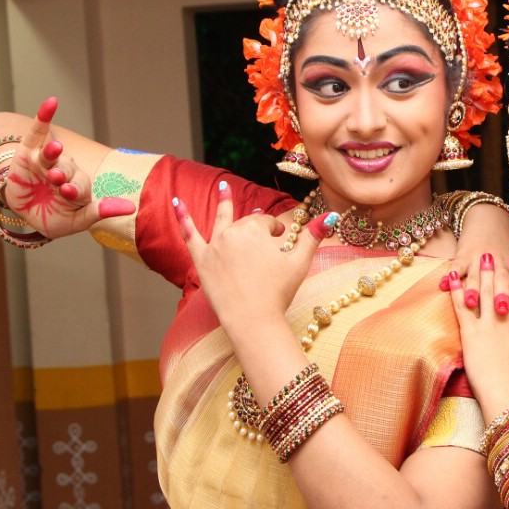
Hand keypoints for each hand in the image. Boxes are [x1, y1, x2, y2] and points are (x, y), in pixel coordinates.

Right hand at [1, 98, 134, 236]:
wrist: (24, 214)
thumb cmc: (53, 218)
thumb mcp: (76, 221)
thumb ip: (99, 212)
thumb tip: (132, 208)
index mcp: (79, 186)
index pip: (80, 186)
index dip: (74, 189)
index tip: (69, 193)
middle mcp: (65, 171)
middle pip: (66, 169)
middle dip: (61, 174)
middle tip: (57, 180)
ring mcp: (47, 160)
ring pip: (51, 154)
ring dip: (52, 154)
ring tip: (54, 153)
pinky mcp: (28, 151)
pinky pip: (37, 132)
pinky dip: (43, 116)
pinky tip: (51, 102)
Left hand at [171, 182, 336, 335]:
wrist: (253, 320)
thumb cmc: (278, 292)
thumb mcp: (300, 262)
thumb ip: (314, 236)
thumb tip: (331, 215)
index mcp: (255, 229)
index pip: (266, 223)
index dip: (275, 232)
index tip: (281, 244)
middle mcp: (232, 233)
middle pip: (247, 224)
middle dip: (257, 230)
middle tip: (266, 246)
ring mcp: (214, 246)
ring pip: (220, 221)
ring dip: (223, 203)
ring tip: (223, 188)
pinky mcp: (201, 261)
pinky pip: (190, 235)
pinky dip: (183, 219)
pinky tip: (176, 203)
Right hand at [446, 202, 508, 315]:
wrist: (490, 219)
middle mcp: (500, 265)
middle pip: (502, 282)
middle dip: (502, 295)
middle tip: (503, 311)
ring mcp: (479, 260)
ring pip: (476, 276)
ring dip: (474, 289)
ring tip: (472, 302)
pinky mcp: (462, 256)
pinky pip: (455, 267)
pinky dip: (449, 275)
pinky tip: (444, 285)